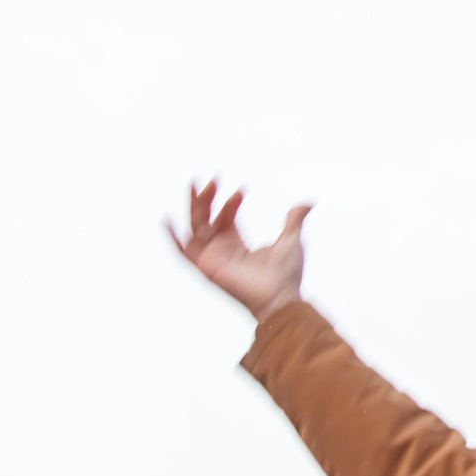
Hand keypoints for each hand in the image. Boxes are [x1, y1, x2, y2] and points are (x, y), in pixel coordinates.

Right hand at [170, 179, 310, 319]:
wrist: (281, 296)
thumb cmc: (286, 274)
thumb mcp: (291, 239)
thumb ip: (294, 220)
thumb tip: (307, 202)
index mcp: (236, 244)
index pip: (225, 218)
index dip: (230, 204)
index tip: (241, 191)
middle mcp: (221, 250)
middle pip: (206, 219)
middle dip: (206, 199)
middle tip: (211, 180)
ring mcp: (213, 258)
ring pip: (196, 227)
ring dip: (195, 207)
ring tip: (195, 185)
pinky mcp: (207, 267)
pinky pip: (184, 252)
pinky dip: (173, 238)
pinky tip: (167, 220)